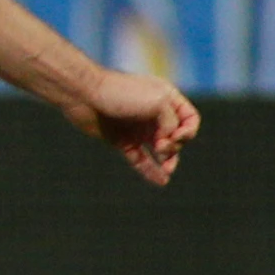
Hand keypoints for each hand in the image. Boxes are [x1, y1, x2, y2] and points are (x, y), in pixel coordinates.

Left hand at [71, 70, 198, 185]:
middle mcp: (154, 115)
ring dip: (168, 161)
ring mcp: (138, 128)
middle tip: (161, 146)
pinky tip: (161, 181)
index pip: (190, 118)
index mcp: (166, 99)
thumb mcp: (157, 103)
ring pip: (160, 150)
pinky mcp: (122, 141)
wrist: (83, 95)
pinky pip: (140, 160)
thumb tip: (168, 143)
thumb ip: (171, 123)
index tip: (176, 136)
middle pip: (176, 136)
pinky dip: (151, 170)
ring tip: (168, 170)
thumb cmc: (120, 93)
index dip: (189, 130)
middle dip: (175, 145)